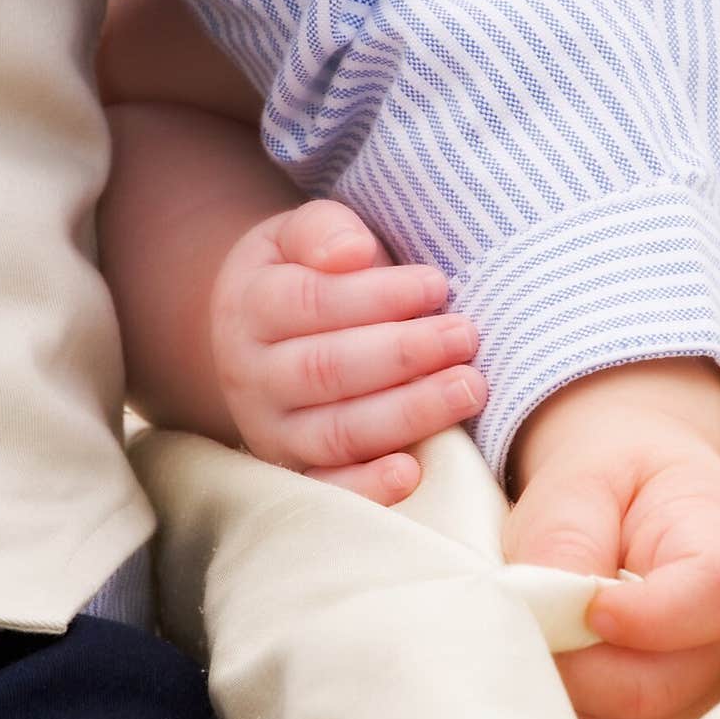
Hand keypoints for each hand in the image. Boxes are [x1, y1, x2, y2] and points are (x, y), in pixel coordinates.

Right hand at [210, 199, 486, 503]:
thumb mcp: (298, 238)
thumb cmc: (305, 276)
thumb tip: (351, 253)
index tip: (435, 285)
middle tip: (464, 336)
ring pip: (335, 431)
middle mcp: (252, 375)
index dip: (377, 297)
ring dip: (407, 413)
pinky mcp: (297, 471)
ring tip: (468, 388)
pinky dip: (368, 487)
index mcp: (251, 307)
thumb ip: (324, 231)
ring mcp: (272, 430)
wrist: (261, 337)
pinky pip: (328, 488)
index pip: (310, 302)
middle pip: (325, 370)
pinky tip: (412, 472)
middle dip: (402, 353)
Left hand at [504, 360, 719, 718]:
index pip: (713, 595)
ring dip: (563, 689)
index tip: (585, 606)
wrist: (630, 505)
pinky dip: (566, 708)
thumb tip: (543, 611)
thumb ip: (565, 536)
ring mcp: (705, 687)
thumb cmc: (610, 484)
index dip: (643, 615)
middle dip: (573, 662)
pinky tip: (548, 660)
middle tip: (522, 619)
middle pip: (657, 683)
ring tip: (535, 629)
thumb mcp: (582, 480)